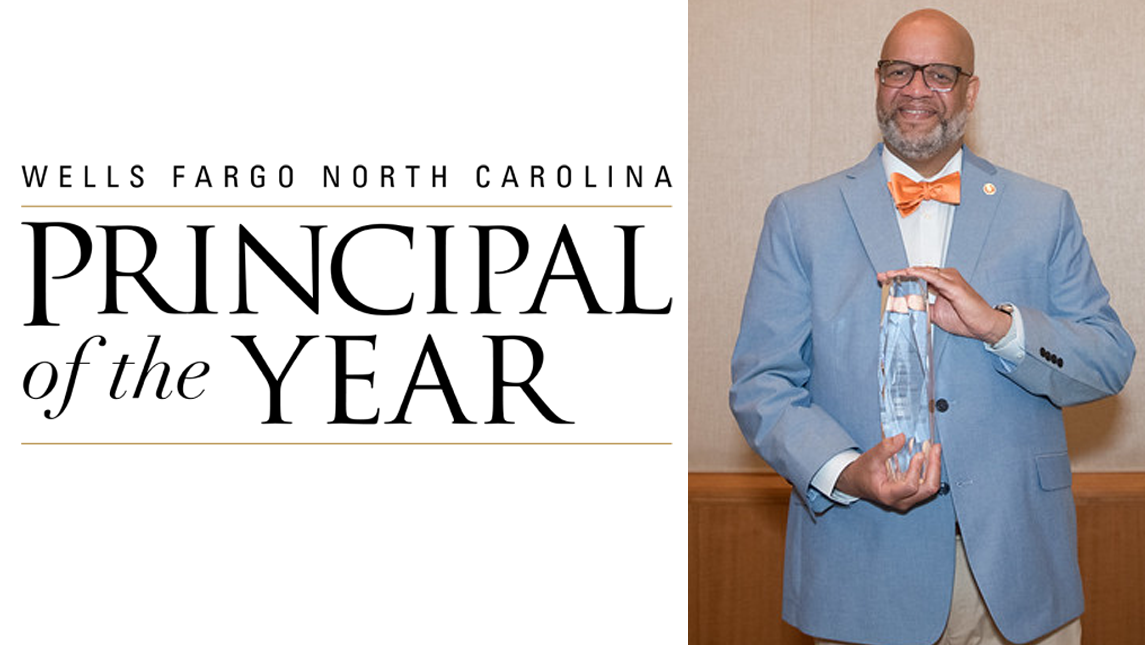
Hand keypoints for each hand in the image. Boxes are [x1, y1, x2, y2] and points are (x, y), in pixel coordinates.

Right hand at [835, 435, 941, 511]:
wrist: (857, 482)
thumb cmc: (862, 473)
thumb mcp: (871, 458)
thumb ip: (886, 448)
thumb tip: (902, 438)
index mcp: (888, 495)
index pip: (910, 487)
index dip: (916, 470)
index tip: (919, 454)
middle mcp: (901, 501)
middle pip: (927, 490)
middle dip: (934, 468)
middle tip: (935, 450)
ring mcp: (907, 500)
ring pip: (930, 489)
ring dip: (934, 469)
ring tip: (934, 452)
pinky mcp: (911, 496)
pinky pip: (927, 486)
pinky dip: (930, 472)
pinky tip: (930, 459)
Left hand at [878, 266, 1010, 343]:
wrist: (984, 326)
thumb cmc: (964, 318)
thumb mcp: (935, 314)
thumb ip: (922, 308)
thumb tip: (905, 308)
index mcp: (940, 283)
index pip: (916, 277)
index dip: (899, 277)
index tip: (884, 279)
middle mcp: (944, 278)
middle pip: (917, 272)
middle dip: (898, 274)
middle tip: (883, 275)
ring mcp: (950, 280)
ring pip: (924, 272)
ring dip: (906, 273)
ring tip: (892, 274)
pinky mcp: (955, 286)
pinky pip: (935, 278)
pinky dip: (921, 274)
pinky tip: (910, 273)